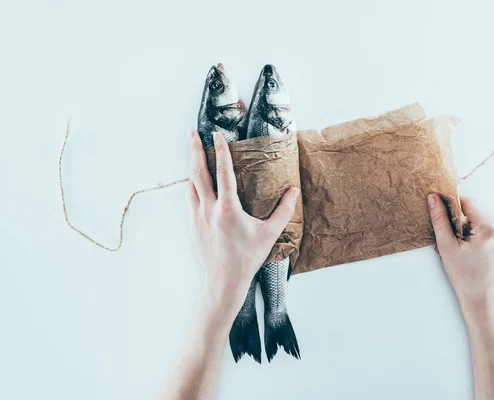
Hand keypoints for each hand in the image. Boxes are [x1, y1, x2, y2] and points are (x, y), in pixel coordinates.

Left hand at [186, 130, 299, 318]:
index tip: (217, 135)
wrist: (225, 281)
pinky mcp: (192, 227)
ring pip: (191, 186)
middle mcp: (209, 210)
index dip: (220, 151)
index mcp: (229, 208)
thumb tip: (294, 191)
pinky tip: (196, 185)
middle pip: (198, 172)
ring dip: (193, 168)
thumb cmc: (248, 258)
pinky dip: (192, 188)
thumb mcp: (270, 234)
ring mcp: (197, 218)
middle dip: (195, 150)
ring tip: (194, 155)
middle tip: (192, 133)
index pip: (223, 172)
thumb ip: (284, 211)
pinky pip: (190, 201)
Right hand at [427, 194, 493, 316]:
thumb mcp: (447, 247)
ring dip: (464, 227)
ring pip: (478, 219)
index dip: (451, 204)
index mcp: (489, 228)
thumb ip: (440, 220)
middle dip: (457, 220)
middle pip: (473, 211)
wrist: (483, 300)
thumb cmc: (465, 277)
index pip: (467, 202)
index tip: (439, 212)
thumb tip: (433, 198)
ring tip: (456, 245)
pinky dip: (473, 233)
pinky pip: (485, 228)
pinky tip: (465, 248)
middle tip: (446, 237)